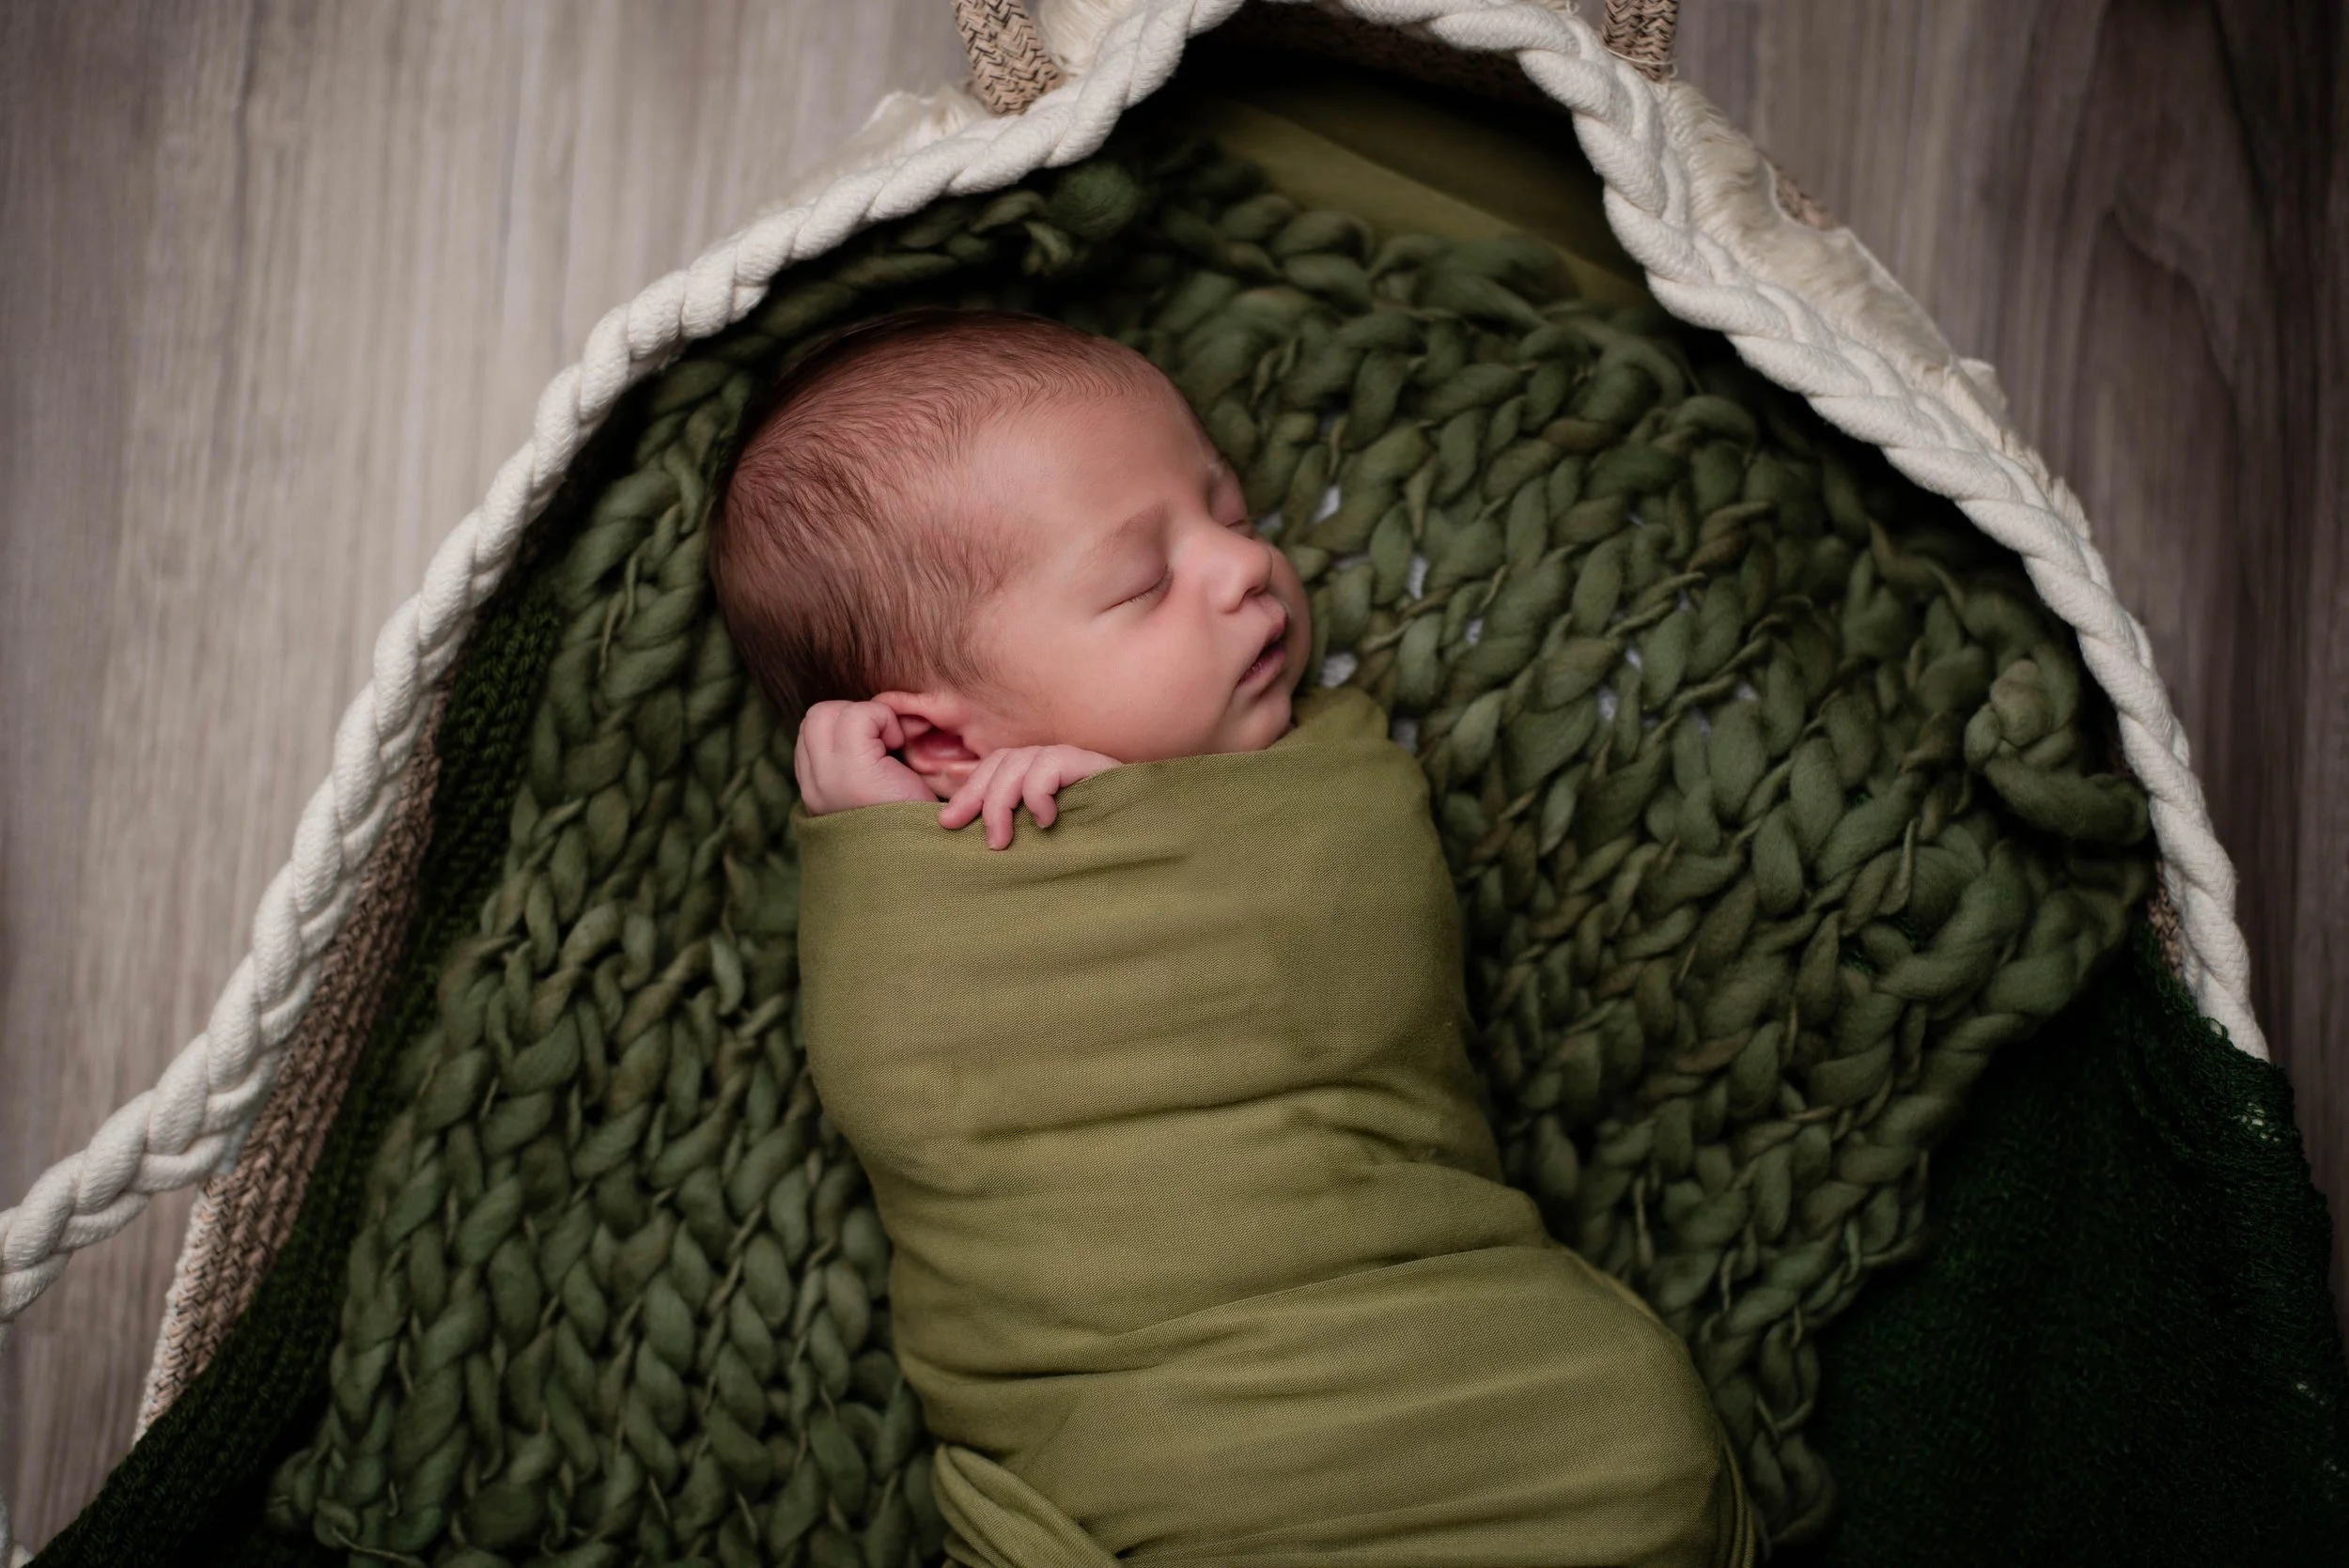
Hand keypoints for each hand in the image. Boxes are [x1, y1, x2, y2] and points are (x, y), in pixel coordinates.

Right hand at [794, 701, 940, 815]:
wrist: (928, 863)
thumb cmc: (915, 824)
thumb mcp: (877, 791)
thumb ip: (860, 762)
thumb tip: (869, 725)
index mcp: (817, 792)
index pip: (812, 733)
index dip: (847, 726)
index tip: (880, 746)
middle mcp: (814, 787)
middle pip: (814, 717)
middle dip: (854, 714)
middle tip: (886, 741)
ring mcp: (827, 778)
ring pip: (827, 711)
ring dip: (867, 716)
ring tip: (892, 745)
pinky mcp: (852, 771)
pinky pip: (859, 716)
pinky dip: (883, 719)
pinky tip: (899, 746)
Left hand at [939, 744, 1119, 848]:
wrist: (1157, 849)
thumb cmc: (1101, 857)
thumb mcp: (1047, 848)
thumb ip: (1020, 836)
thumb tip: (976, 842)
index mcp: (1044, 778)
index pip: (996, 766)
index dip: (968, 791)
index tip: (946, 823)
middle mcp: (1059, 764)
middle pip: (1003, 761)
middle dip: (978, 797)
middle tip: (976, 837)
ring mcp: (1079, 762)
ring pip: (1021, 761)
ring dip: (1002, 802)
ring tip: (1003, 840)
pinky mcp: (1098, 765)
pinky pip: (1051, 764)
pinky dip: (1039, 793)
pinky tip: (1045, 821)